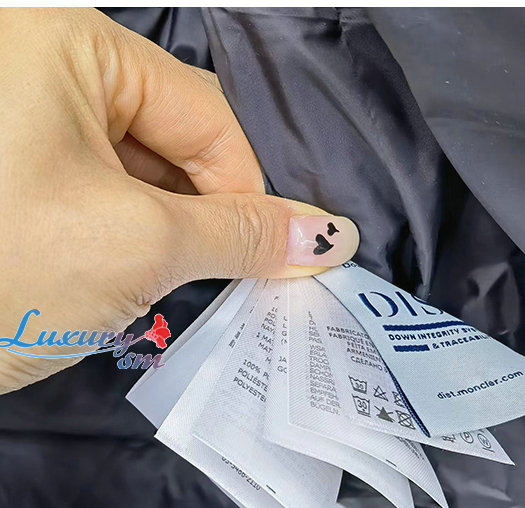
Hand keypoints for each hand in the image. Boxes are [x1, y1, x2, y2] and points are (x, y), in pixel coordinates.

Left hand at [0, 8, 358, 392]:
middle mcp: (37, 68)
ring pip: (135, 173)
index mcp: (65, 44)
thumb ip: (242, 234)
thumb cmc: (2, 272)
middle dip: (203, 216)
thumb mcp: (139, 245)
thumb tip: (330, 235)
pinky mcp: (9, 174)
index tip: (266, 256)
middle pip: (169, 142)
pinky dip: (126, 238)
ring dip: (167, 233)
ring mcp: (18, 123)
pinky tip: (121, 279)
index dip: (245, 190)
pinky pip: (96, 194)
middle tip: (218, 280)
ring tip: (159, 286)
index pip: (203, 114)